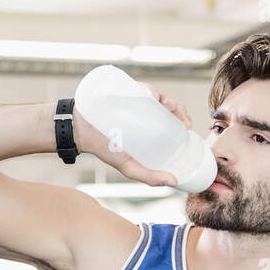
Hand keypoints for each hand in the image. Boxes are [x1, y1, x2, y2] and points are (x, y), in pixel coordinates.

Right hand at [72, 86, 195, 188]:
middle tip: (181, 116)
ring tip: (166, 104)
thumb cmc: (106, 149)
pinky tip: (151, 96)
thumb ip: (151, 177)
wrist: (82, 132)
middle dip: (178, 107)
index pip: (172, 120)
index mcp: (149, 128)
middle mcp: (145, 112)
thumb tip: (174, 182)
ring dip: (165, 97)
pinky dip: (147, 89)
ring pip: (156, 95)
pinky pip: (138, 87)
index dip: (182, 119)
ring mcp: (135, 100)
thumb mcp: (130, 168)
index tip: (188, 125)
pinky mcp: (124, 90)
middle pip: (167, 105)